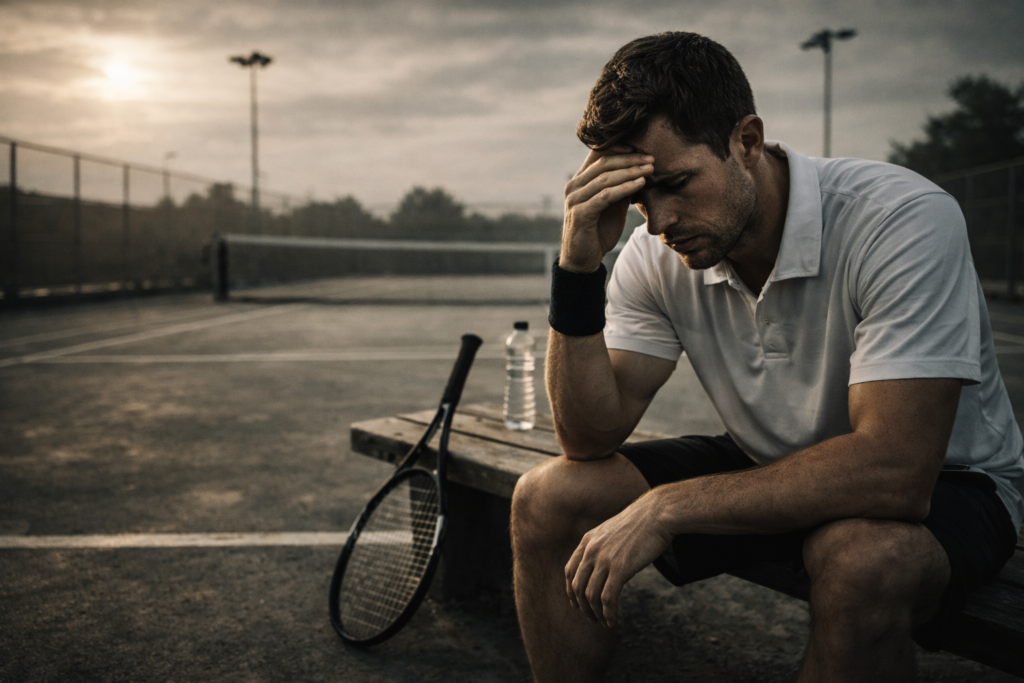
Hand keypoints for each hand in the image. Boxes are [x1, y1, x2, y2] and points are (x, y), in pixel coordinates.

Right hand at [560, 147, 652, 272]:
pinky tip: (640, 184)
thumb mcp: (613, 206)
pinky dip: (624, 188)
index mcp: (580, 181)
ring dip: (630, 171)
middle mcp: (574, 187)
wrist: (583, 259)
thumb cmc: (598, 231)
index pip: (597, 155)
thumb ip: (621, 188)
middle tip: (651, 158)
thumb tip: (640, 171)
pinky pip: (605, 196)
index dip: (618, 147)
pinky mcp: (580, 214)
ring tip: (650, 169)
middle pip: (603, 163)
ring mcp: (575, 200)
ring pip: (605, 178)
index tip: (641, 147)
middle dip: (630, 159)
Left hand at [564, 491, 672, 627]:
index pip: (570, 571)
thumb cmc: (640, 523)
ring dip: (596, 613)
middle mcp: (591, 550)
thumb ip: (602, 546)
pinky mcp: (620, 568)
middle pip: (577, 587)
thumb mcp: (611, 531)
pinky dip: (608, 613)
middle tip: (591, 618)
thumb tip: (602, 566)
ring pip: (591, 595)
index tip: (576, 604)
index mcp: (588, 541)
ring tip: (603, 622)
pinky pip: (608, 598)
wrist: (657, 514)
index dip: (570, 591)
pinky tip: (613, 621)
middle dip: (583, 607)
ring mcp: (604, 559)